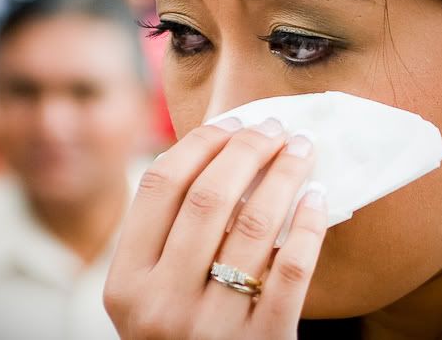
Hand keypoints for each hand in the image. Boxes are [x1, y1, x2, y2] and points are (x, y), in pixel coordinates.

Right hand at [104, 117, 327, 338]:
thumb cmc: (176, 338)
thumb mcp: (147, 297)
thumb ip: (163, 240)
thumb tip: (213, 156)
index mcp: (124, 284)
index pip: (159, 187)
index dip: (197, 144)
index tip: (230, 123)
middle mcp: (160, 304)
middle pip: (208, 197)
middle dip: (246, 149)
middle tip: (273, 127)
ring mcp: (210, 327)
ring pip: (254, 226)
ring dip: (283, 175)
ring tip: (301, 150)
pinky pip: (291, 272)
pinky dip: (309, 227)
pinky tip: (317, 198)